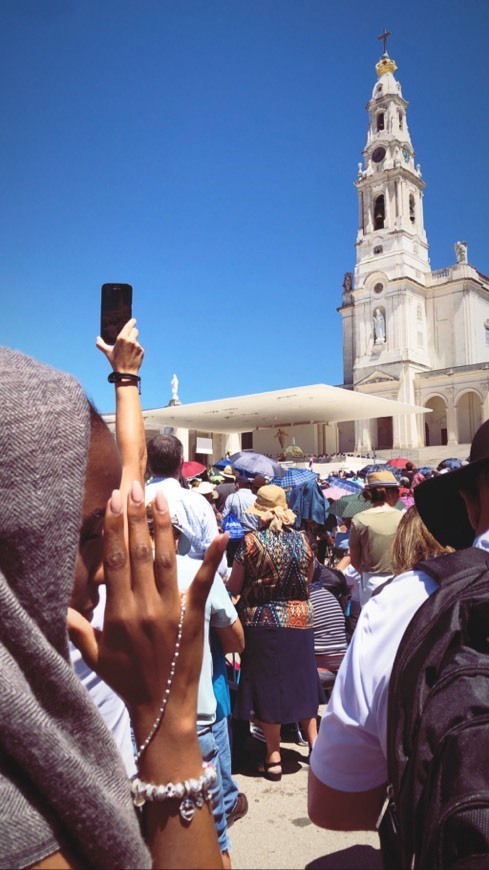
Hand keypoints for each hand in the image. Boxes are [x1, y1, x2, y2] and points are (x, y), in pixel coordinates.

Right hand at [68, 482, 227, 739]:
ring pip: (167, 560)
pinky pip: (202, 584)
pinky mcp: (194, 616)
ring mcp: (172, 610)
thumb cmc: (127, 680)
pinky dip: (213, 559)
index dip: (114, 530)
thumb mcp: (95, 655)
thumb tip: (59, 604)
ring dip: (165, 527)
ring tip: (162, 498)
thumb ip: (77, 627)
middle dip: (137, 518)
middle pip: (140, 554)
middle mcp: (145, 606)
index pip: (115, 562)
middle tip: (135, 487)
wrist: (162, 707)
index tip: (114, 503)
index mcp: (119, 613)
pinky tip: (221, 536)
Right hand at [96, 318, 143, 374]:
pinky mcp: (141, 350)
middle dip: (132, 332)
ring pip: (137, 340)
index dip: (132, 322)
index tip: (133, 320)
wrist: (126, 373)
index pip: (129, 325)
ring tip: (128, 351)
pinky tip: (132, 355)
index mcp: (122, 338)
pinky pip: (140, 347)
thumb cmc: (116, 362)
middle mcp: (130, 340)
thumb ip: (101, 344)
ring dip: (134, 342)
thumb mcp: (107, 353)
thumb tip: (97, 338)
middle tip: (129, 337)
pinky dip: (137, 350)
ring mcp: (137, 345)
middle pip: (135, 331)